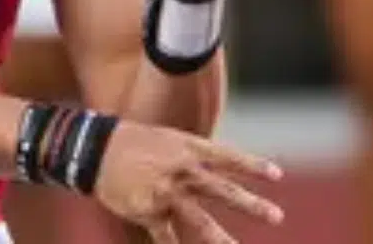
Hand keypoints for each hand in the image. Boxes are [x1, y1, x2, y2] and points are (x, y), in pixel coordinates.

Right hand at [94, 120, 283, 243]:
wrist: (96, 149)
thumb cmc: (136, 141)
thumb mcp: (170, 140)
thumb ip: (197, 157)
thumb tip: (226, 169)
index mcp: (187, 149)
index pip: (227, 157)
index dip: (252, 166)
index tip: (277, 175)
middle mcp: (180, 171)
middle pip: (221, 190)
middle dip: (250, 204)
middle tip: (277, 216)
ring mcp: (164, 193)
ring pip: (198, 220)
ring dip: (220, 238)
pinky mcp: (148, 212)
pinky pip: (166, 237)